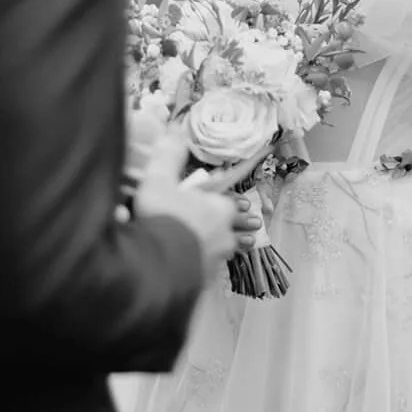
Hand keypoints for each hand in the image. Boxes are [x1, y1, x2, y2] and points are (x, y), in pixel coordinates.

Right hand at [128, 133, 262, 266]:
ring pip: (226, 253)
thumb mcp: (159, 179)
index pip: (229, 203)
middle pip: (233, 230)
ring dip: (230, 251)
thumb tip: (175, 129)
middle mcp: (221, 234)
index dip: (235, 204)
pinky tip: (202, 272)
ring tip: (238, 253)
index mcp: (216, 208)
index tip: (246, 205)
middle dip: (240, 230)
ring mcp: (214, 260)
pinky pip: (208, 272)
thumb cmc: (163, 217)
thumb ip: (168, 156)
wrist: (160, 263)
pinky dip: (206, 269)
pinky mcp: (202, 281)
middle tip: (253, 233)